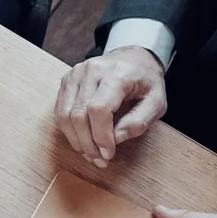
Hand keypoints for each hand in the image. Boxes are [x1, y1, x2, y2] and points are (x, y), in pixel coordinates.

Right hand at [55, 45, 168, 163]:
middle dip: (87, 143)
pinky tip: (81, 140)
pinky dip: (68, 130)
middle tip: (98, 160)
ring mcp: (75, 74)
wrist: (133, 57)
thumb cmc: (146, 81)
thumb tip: (115, 140)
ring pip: (64, 114)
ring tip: (89, 154)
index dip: (101, 136)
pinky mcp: (67, 80)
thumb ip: (138, 122)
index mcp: (117, 74)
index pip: (99, 109)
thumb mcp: (156, 102)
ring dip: (75, 140)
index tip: (109, 154)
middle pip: (79, 114)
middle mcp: (92, 70)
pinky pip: (60, 110)